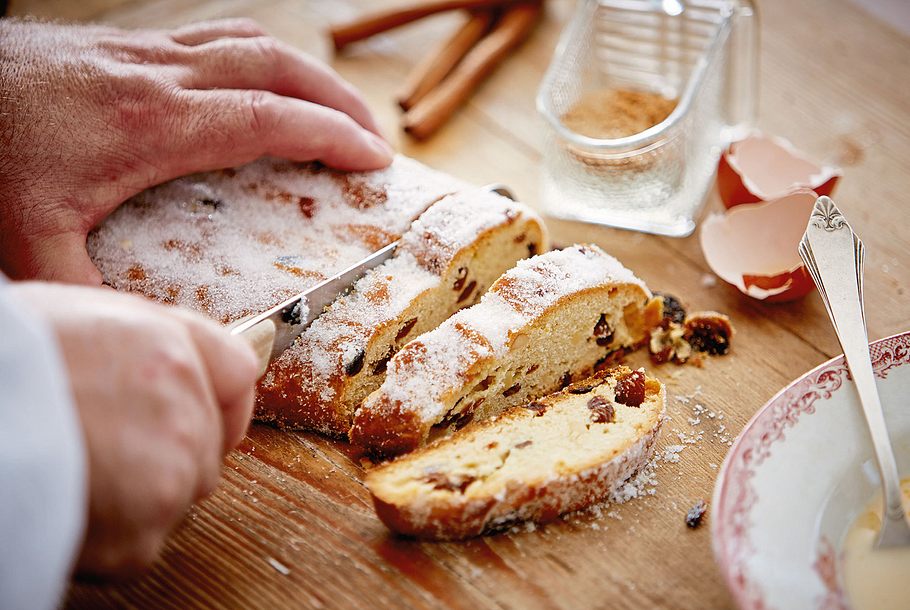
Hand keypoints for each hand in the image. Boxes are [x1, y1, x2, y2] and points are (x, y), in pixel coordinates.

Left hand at [0, 18, 392, 283]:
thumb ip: (87, 296)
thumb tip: (145, 343)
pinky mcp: (127, 44)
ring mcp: (144, 51)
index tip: (375, 160)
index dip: (332, 136)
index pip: (269, 119)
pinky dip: (262, 58)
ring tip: (337, 109)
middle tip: (375, 138)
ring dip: (306, 73)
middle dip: (339, 101)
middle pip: (279, 68)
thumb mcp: (24, 242)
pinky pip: (217, 37)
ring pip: (252, 42)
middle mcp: (160, 76)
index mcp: (152, 125)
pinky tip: (264, 83)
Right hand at [12, 282, 259, 575]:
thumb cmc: (6, 360)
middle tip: (103, 447)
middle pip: (208, 444)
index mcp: (168, 352)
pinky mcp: (141, 532)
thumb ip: (149, 340)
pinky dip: (110, 536)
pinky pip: (141, 541)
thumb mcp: (82, 315)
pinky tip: (69, 502)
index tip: (204, 412)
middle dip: (169, 451)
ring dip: (141, 495)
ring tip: (77, 473)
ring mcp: (168, 474)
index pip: (238, 375)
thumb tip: (177, 361)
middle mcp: (183, 410)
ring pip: (179, 494)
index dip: (218, 396)